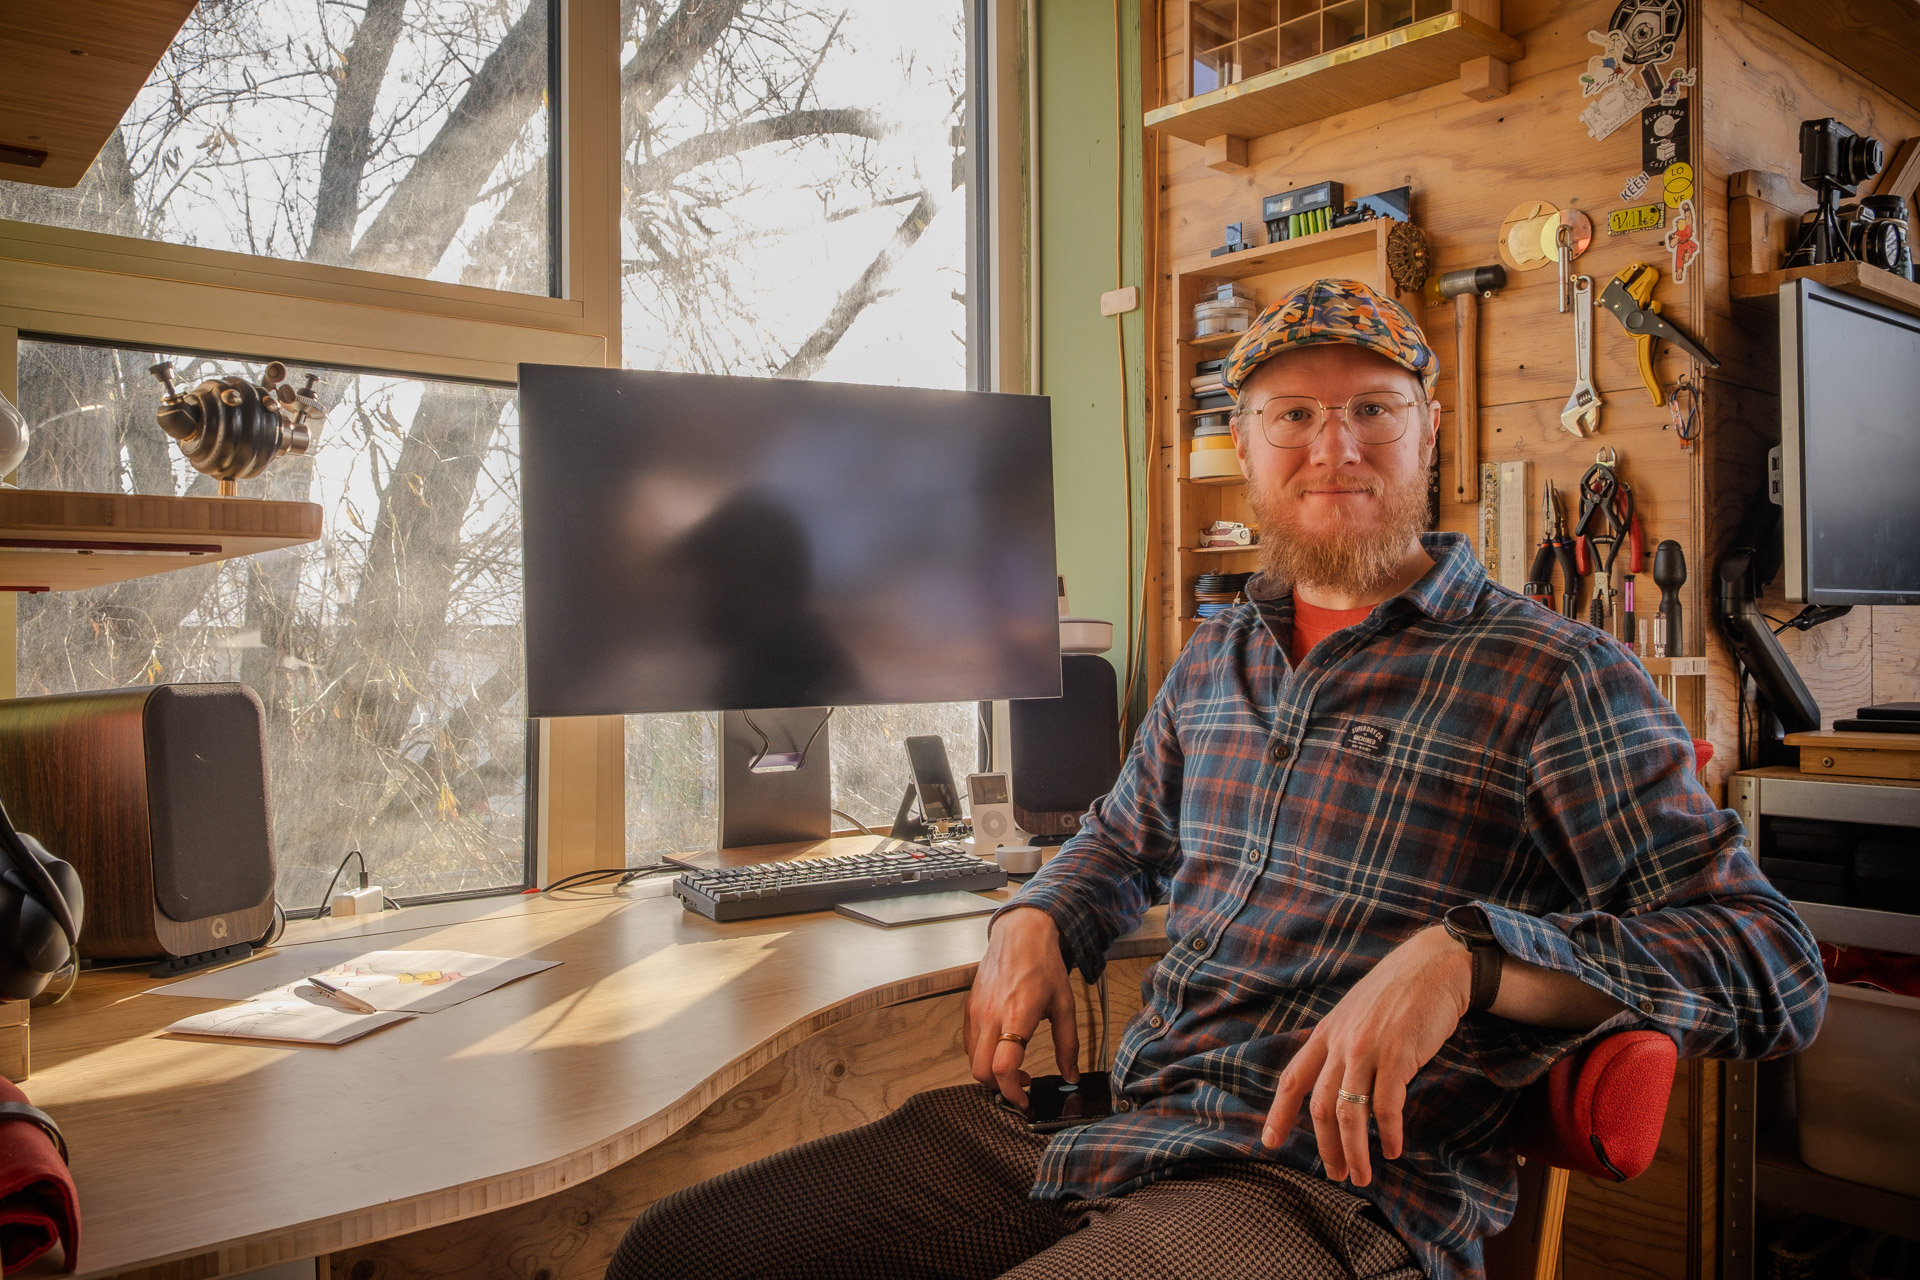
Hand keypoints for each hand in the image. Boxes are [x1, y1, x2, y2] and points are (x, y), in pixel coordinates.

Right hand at [963, 907, 1078, 1107]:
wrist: (1021, 934)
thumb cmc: (1043, 965)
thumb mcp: (1064, 1006)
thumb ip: (1068, 1044)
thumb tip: (1071, 1074)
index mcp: (1016, 1016)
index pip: (1002, 1068)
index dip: (1012, 1092)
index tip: (1025, 1101)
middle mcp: (991, 1016)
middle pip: (980, 1071)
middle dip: (999, 1087)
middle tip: (1021, 1084)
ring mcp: (977, 1011)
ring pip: (972, 1059)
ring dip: (991, 1071)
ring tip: (1014, 1065)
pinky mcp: (970, 1007)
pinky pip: (969, 1042)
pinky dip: (982, 1054)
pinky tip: (1002, 1046)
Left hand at [1261, 926, 1470, 1186]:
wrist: (1434, 966)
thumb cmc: (1397, 993)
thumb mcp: (1355, 1013)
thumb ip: (1341, 1044)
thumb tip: (1336, 1082)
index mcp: (1326, 1034)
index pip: (1292, 1079)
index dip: (1278, 1114)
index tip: (1269, 1142)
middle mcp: (1340, 1043)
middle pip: (1321, 1106)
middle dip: (1325, 1147)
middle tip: (1336, 1175)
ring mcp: (1367, 1049)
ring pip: (1350, 1113)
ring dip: (1354, 1151)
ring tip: (1360, 1175)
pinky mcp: (1398, 1055)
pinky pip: (1386, 1106)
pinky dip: (1387, 1133)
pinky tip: (1392, 1150)